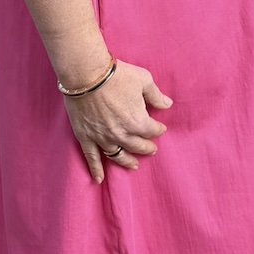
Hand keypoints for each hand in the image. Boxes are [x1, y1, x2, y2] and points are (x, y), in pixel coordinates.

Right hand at [61, 59, 172, 183]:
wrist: (86, 74)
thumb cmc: (117, 75)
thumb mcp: (143, 80)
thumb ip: (156, 95)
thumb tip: (168, 104)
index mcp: (137, 121)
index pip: (152, 130)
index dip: (158, 129)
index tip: (160, 128)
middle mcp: (121, 134)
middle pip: (137, 145)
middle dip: (146, 147)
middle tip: (151, 149)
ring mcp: (102, 137)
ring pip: (118, 155)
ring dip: (127, 161)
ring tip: (134, 165)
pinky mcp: (86, 137)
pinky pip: (92, 157)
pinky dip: (96, 169)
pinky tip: (99, 179)